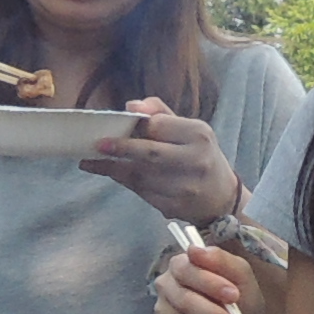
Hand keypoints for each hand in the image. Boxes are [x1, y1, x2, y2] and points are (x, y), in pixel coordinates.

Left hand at [77, 100, 242, 223]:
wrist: (221, 199)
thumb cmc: (200, 157)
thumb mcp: (190, 129)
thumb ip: (161, 114)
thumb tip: (131, 106)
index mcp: (199, 135)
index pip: (160, 125)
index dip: (136, 124)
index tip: (114, 122)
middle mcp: (195, 161)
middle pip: (151, 153)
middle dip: (122, 148)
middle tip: (98, 144)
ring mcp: (185, 187)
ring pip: (141, 176)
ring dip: (113, 167)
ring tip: (91, 160)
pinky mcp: (174, 207)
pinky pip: (141, 192)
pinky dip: (123, 181)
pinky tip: (110, 172)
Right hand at [149, 241, 261, 313]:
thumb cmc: (240, 299)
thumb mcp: (240, 276)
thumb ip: (222, 260)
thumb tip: (194, 249)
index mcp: (181, 264)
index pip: (186, 269)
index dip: (209, 283)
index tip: (234, 295)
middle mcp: (166, 286)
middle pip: (185, 301)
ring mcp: (163, 312)